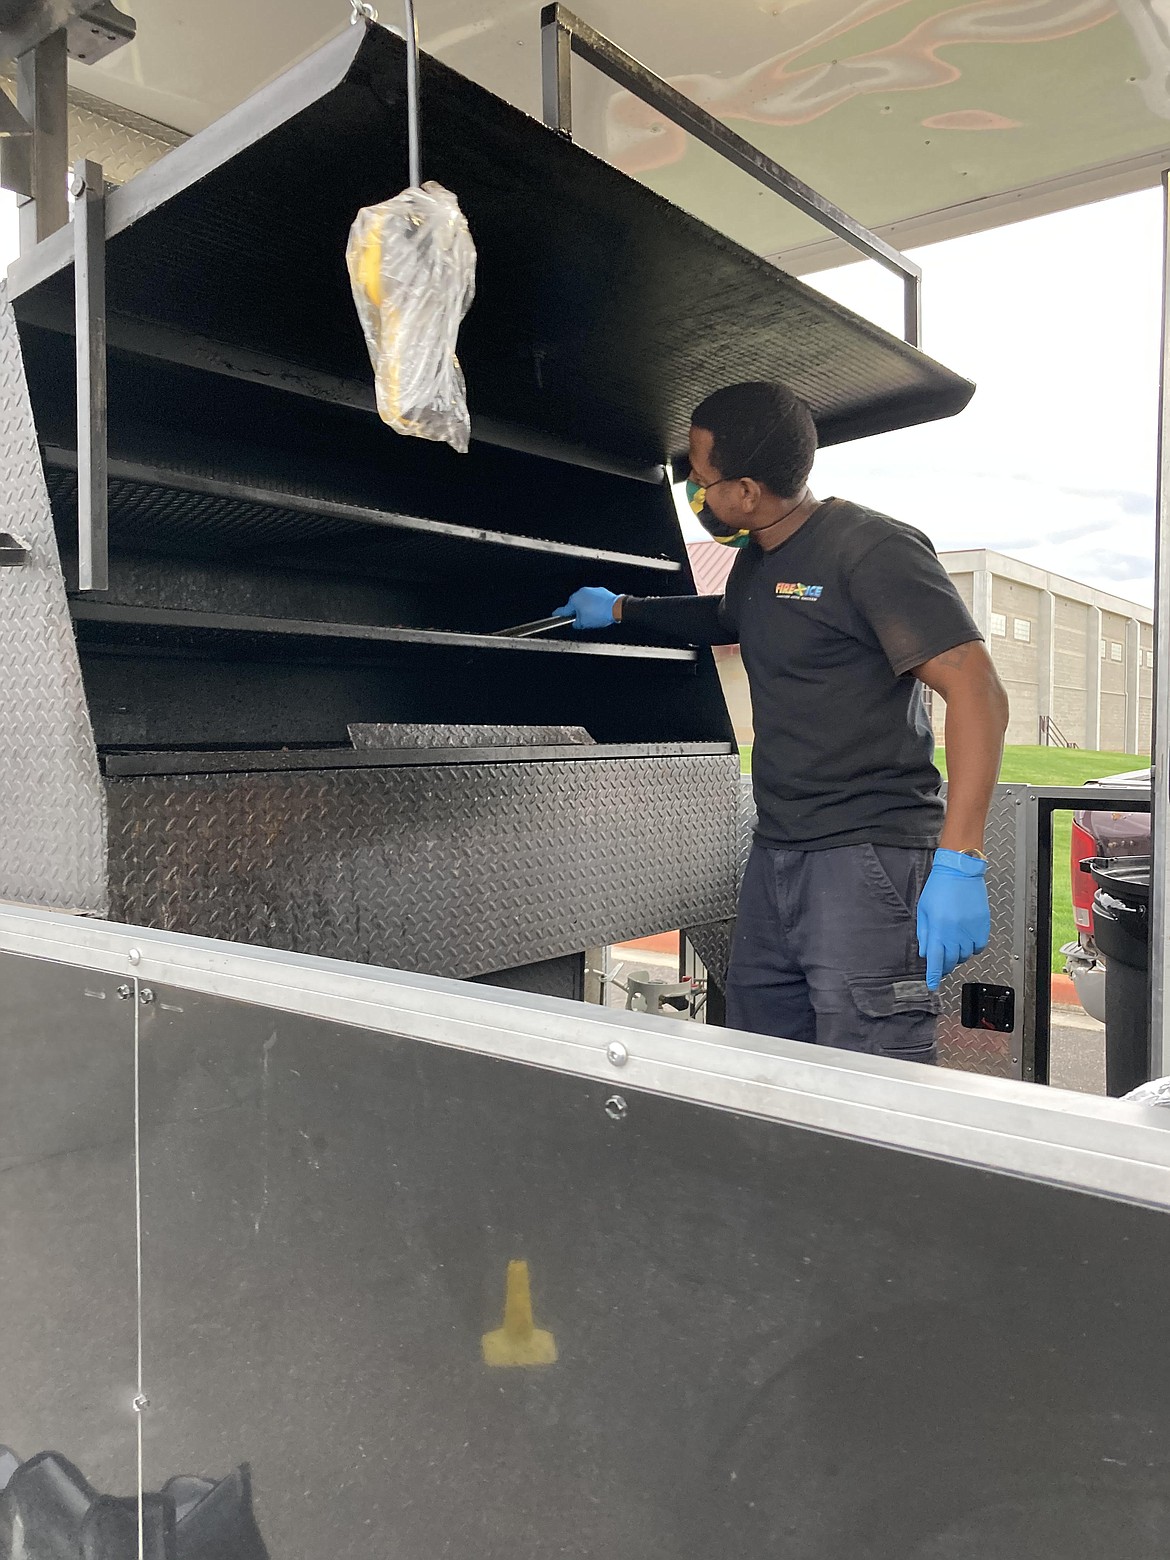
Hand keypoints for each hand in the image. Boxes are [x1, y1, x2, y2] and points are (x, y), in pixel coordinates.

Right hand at [554, 587, 619, 630]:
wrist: (616, 608)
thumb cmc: (599, 614)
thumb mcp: (584, 624)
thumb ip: (576, 623)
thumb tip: (576, 623)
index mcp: (574, 600)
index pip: (563, 609)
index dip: (558, 613)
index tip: (555, 614)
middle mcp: (581, 593)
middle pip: (575, 604)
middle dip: (578, 612)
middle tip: (583, 620)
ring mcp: (591, 590)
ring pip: (585, 601)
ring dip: (587, 608)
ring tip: (594, 616)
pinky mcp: (600, 591)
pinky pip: (594, 598)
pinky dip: (595, 604)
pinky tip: (599, 610)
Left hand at [916, 849, 990, 990]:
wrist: (960, 872)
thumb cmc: (939, 887)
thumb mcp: (924, 910)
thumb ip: (924, 933)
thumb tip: (925, 952)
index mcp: (938, 928)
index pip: (935, 959)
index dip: (933, 975)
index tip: (932, 984)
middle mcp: (955, 932)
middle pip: (950, 961)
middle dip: (944, 967)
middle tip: (940, 966)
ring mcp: (970, 930)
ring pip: (965, 956)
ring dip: (957, 956)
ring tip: (952, 947)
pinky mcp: (982, 926)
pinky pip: (978, 947)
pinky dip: (971, 949)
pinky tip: (965, 941)